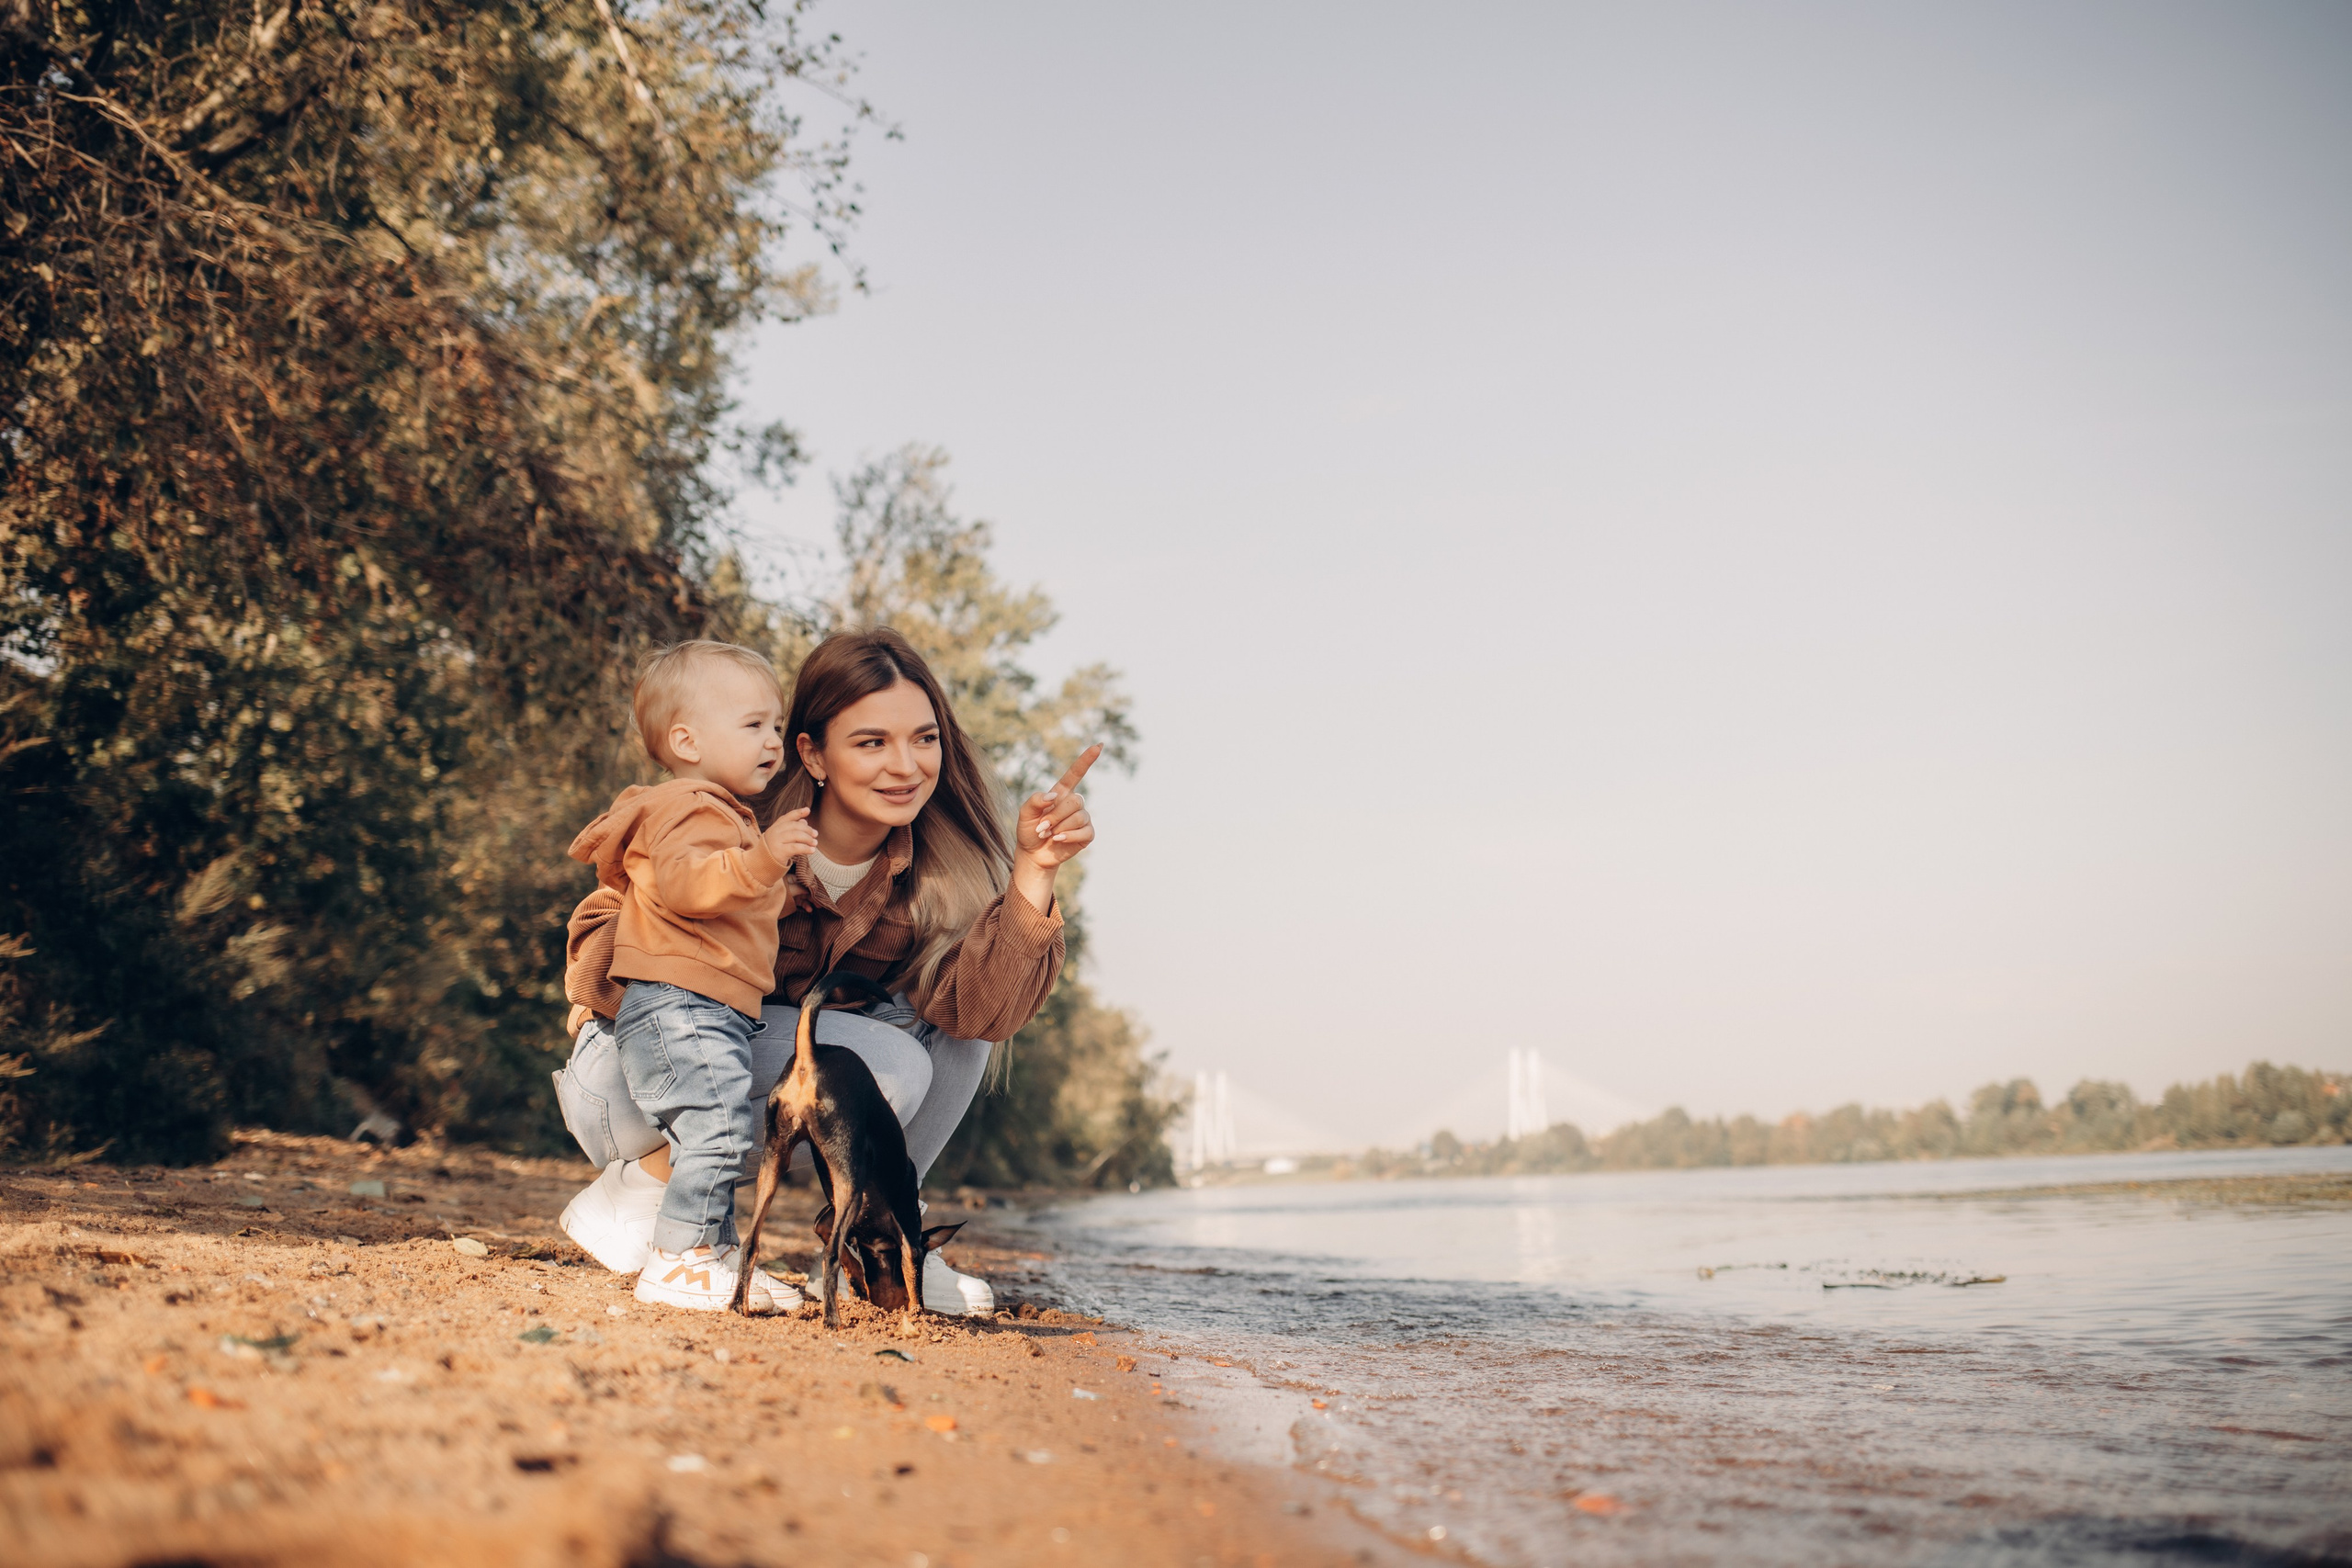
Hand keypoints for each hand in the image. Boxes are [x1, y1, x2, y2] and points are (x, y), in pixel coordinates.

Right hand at [762, 805, 817, 865]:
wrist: (763, 863)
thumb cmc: (776, 848)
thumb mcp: (783, 837)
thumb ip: (793, 829)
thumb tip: (804, 821)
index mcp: (775, 826)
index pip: (787, 817)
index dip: (798, 812)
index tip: (808, 810)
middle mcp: (775, 832)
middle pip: (794, 826)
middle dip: (807, 829)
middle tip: (815, 834)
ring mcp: (776, 841)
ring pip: (796, 835)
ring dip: (808, 839)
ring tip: (815, 843)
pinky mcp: (779, 852)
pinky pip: (795, 847)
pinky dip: (806, 848)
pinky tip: (812, 850)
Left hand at [1015, 745, 1100, 871]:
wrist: (1033, 854)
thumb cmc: (1029, 831)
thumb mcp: (1024, 814)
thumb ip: (1035, 800)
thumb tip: (1054, 796)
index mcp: (1060, 793)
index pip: (1075, 774)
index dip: (1086, 760)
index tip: (1099, 746)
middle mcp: (1073, 804)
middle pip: (1076, 801)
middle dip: (1057, 815)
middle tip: (1042, 827)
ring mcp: (1082, 818)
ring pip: (1079, 816)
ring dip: (1060, 827)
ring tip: (1049, 834)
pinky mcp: (1087, 834)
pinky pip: (1085, 831)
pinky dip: (1070, 836)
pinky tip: (1059, 839)